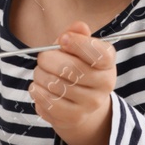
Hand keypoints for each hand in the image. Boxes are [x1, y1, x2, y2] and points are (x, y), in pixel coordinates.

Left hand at [30, 21, 114, 144]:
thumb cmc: (77, 69)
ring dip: (39, 75)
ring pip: (54, 84)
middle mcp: (104, 84)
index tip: (63, 39)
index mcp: (108, 63)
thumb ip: (77, 35)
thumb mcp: (79, 49)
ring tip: (41, 74)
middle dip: (48, 59)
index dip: (78, 43)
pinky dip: (37, 91)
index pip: (98, 53)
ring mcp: (90, 103)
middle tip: (43, 58)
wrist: (82, 105)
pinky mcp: (74, 117)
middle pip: (70, 68)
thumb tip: (78, 26)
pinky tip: (39, 87)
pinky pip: (47, 101)